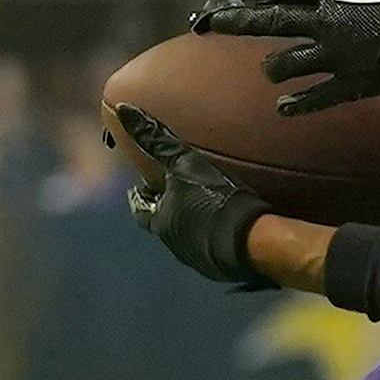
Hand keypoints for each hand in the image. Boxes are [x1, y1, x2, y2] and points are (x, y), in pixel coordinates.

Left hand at [113, 105, 274, 288]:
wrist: (254, 241)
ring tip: (204, 209)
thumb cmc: (215, 200)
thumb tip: (124, 111)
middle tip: (175, 194)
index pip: (141, 209)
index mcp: (161, 222)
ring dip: (192, 224)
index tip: (141, 187)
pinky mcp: (225, 267)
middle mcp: (175, 244)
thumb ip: (156, 140)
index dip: (140, 196)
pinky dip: (215, 236)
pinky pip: (214, 248)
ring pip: (189, 237)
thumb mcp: (185, 163)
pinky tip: (229, 228)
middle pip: (164, 223)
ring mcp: (200, 259)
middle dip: (167, 209)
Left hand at [191, 0, 379, 112]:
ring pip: (285, 64)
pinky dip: (296, 104)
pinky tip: (283, 108)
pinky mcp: (357, 84)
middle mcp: (327, 23)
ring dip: (272, 67)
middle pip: (268, 22)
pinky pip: (316, 98)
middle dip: (235, 22)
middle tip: (211, 24)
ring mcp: (339, 57)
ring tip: (268, 71)